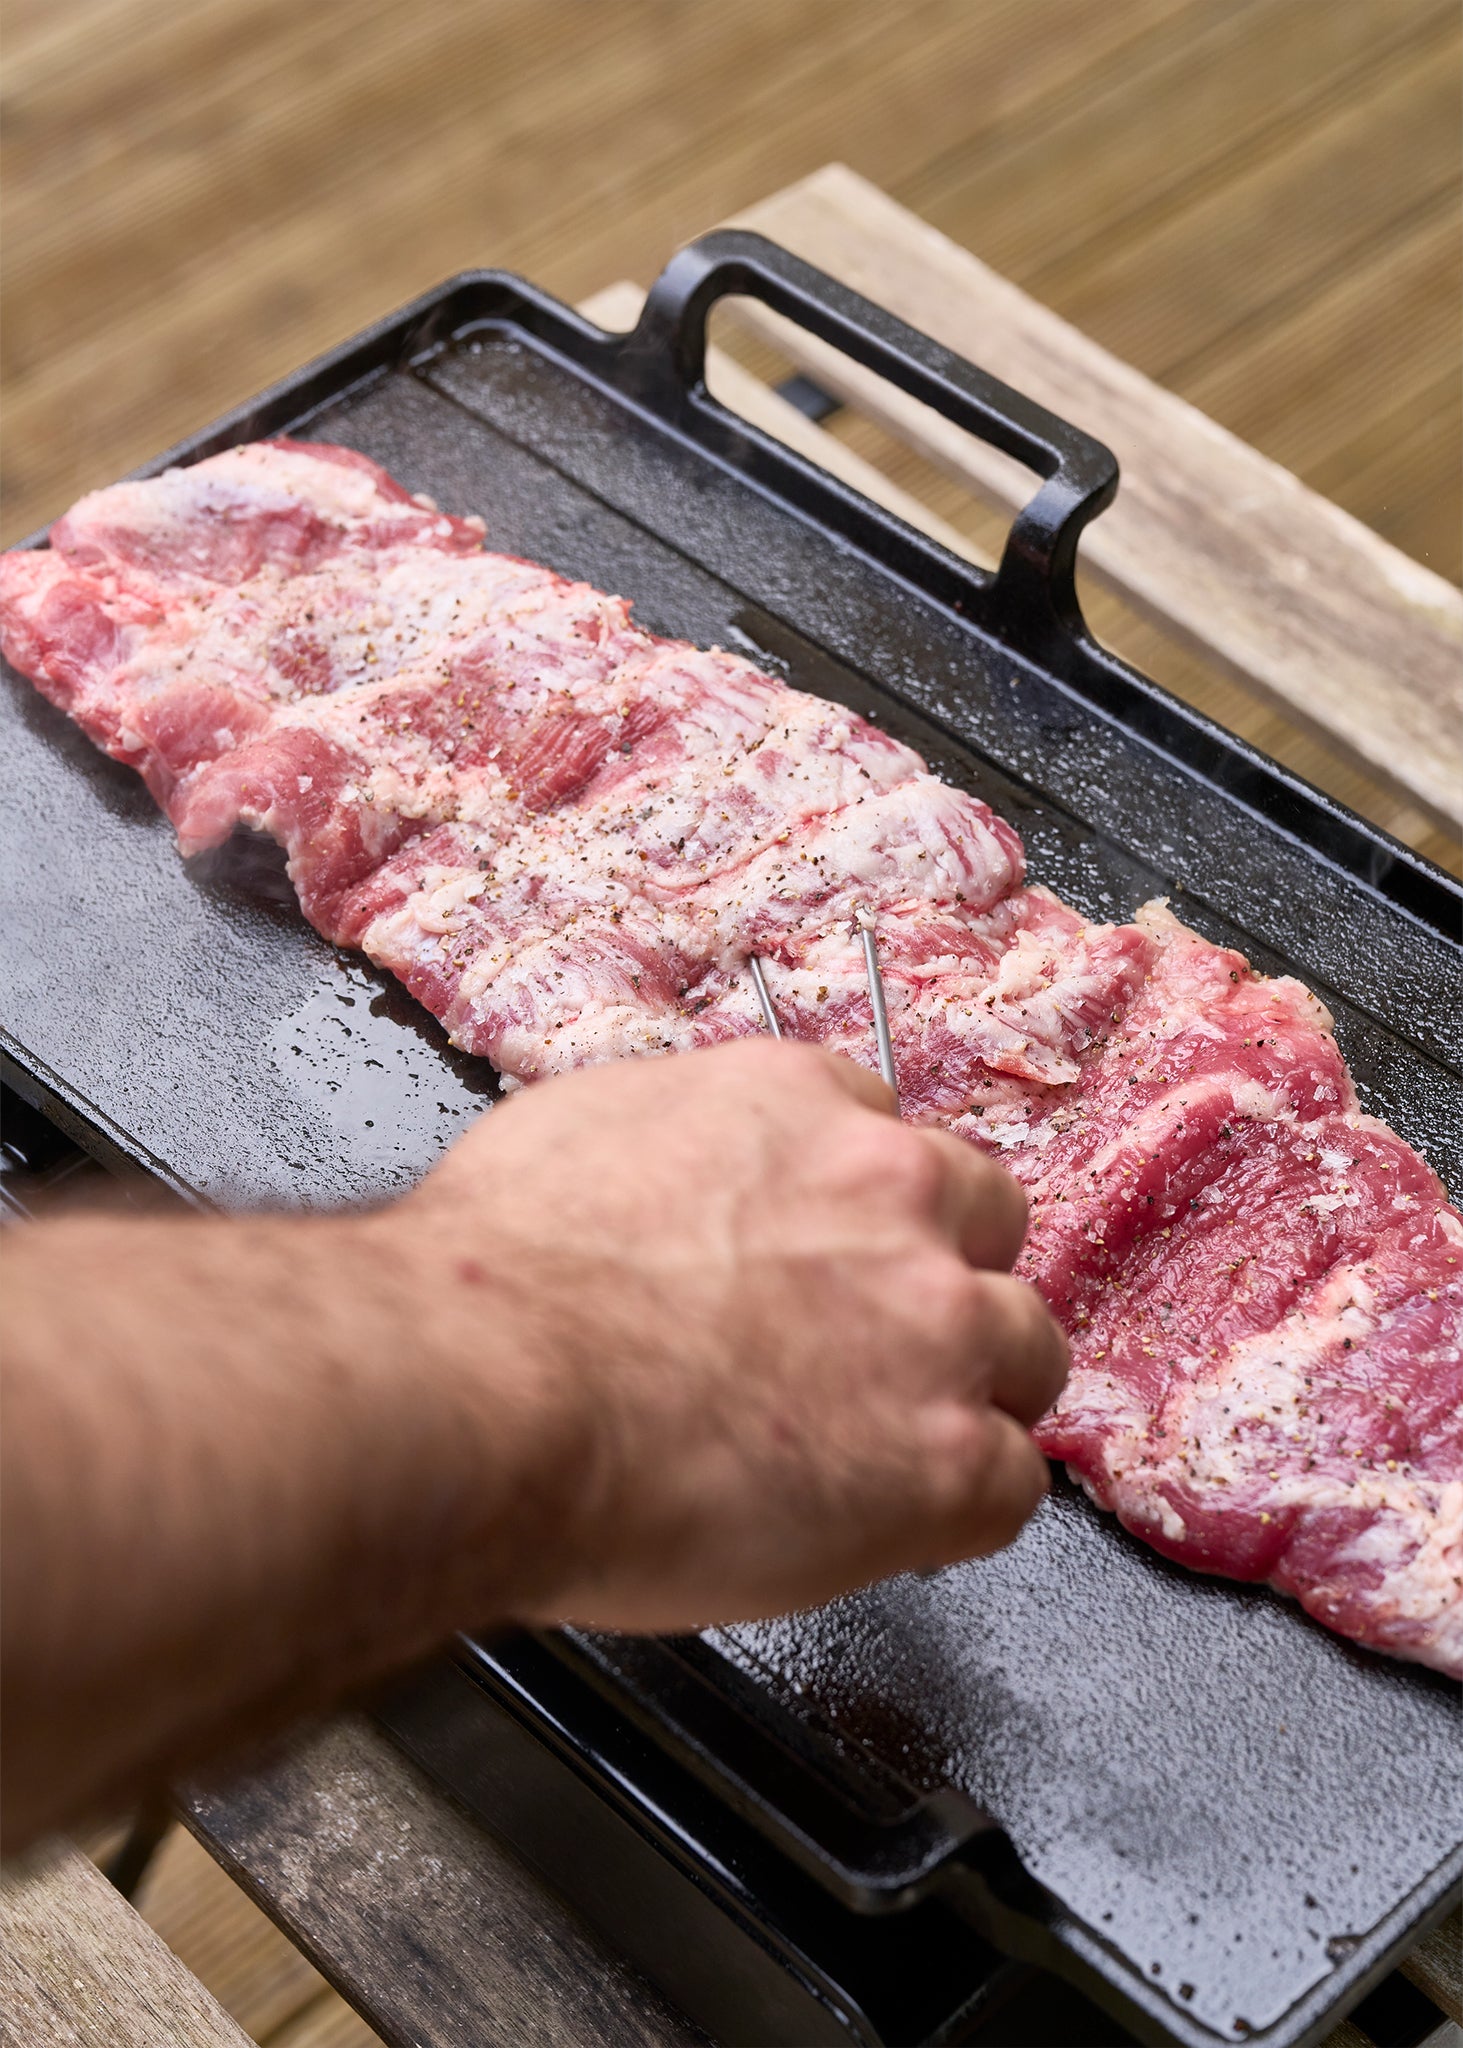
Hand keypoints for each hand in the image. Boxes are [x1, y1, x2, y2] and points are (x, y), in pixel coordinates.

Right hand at [387, 1037, 1067, 1629]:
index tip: (835, 1266)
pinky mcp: (945, 1458)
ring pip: (1025, 1350)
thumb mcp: (578, 1138)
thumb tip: (675, 1190)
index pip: (890, 1143)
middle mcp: (891, 1191)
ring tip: (882, 1452)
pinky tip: (887, 1526)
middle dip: (939, 1286)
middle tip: (871, 1355)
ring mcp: (933, 1323)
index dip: (865, 1217)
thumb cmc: (492, 1283)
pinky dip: (957, 1512)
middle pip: (986, 1226)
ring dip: (968, 1396)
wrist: (482, 1389)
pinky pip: (1014, 1486)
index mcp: (801, 1101)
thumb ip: (678, 1153)